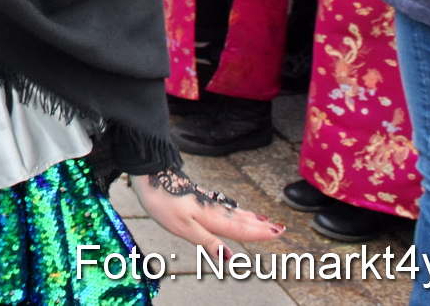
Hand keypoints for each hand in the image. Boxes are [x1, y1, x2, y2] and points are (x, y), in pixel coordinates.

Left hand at [131, 170, 282, 258]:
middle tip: (280, 228)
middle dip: (260, 225)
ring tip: (264, 219)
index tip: (278, 233)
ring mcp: (204, 200)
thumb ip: (207, 242)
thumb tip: (230, 257)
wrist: (149, 173)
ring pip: (232, 211)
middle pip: (240, 219)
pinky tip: (233, 207)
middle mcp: (211, 208)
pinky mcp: (196, 195)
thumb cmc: (163, 201)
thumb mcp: (183, 227)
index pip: (239, 229)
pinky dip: (234, 208)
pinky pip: (222, 204)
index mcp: (211, 218)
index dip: (258, 233)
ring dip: (249, 217)